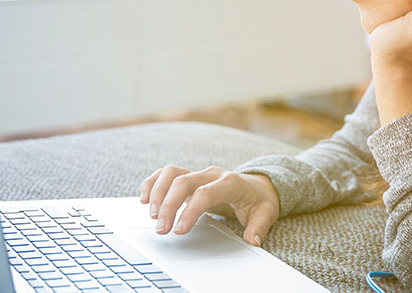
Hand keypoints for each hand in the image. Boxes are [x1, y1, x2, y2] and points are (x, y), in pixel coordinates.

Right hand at [138, 165, 279, 246]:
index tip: (179, 230)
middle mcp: (212, 174)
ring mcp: (199, 173)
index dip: (190, 211)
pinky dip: (153, 183)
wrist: (258, 185)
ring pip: (172, 173)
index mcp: (231, 182)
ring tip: (152, 215)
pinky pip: (166, 173)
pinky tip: (144, 198)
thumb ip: (259, 227)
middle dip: (168, 205)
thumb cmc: (259, 200)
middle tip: (161, 229)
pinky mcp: (190, 175)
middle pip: (183, 182)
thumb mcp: (267, 213)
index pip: (205, 193)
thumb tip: (253, 239)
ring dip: (158, 192)